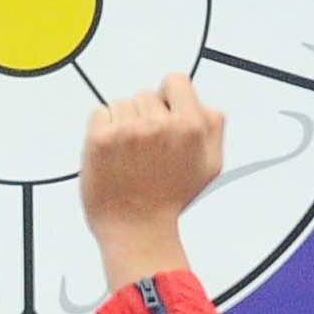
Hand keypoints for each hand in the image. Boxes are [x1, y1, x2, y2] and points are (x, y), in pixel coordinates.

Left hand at [82, 73, 225, 290]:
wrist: (136, 233)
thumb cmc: (170, 201)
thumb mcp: (209, 167)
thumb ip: (213, 129)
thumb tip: (206, 103)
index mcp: (191, 127)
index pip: (176, 80)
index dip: (170, 100)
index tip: (166, 123)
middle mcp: (159, 124)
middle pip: (146, 95)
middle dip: (146, 118)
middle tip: (149, 155)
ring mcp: (128, 130)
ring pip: (122, 104)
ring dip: (124, 126)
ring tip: (131, 159)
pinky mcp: (100, 137)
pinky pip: (100, 113)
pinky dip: (103, 132)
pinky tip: (114, 158)